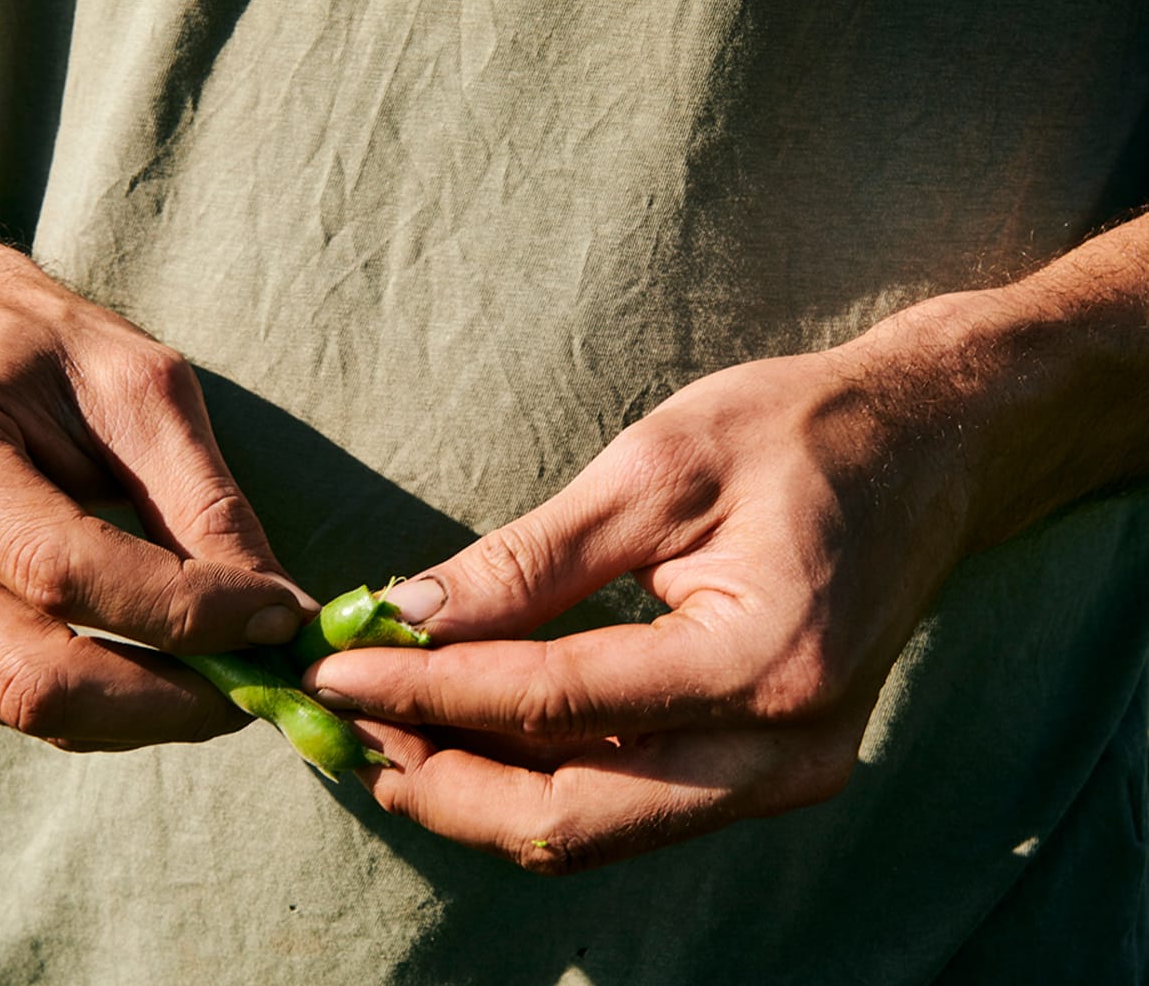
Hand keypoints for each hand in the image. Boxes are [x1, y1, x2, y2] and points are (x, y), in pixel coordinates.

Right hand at [0, 256, 311, 750]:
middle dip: (169, 700)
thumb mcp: (145, 390)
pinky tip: (164, 671)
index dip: (182, 612)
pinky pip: (15, 710)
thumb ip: (208, 506)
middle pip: (30, 673)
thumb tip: (282, 616)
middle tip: (264, 686)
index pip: (59, 569)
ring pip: (26, 710)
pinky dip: (108, 708)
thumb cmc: (48, 357)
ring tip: (229, 677)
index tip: (280, 617)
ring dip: (148, 714)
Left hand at [307, 297, 997, 872]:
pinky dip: (537, 782)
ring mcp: (786, 777)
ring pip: (594, 831)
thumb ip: (533, 559)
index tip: (335, 672)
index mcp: (764, 661)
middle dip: (441, 780)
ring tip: (386, 737)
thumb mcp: (658, 466)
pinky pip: (629, 806)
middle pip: (571, 820)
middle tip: (346, 730)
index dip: (428, 693)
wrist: (931, 450)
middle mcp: (786, 752)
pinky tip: (468, 739)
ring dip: (478, 794)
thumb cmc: (801, 433)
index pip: (557, 705)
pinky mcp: (769, 773)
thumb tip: (409, 615)